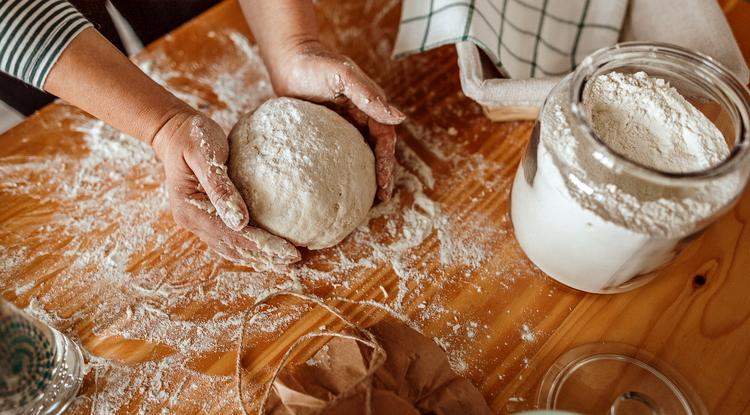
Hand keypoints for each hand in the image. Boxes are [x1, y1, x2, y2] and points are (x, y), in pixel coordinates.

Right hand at [152, 109, 300, 266]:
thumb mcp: (204, 154)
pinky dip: (249, 246)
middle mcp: (192, 221)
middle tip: (294, 261)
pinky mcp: (205, 217)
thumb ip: (220, 187)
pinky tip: (267, 249)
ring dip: (257, 257)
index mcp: (190, 209)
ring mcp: (197, 221)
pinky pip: (228, 238)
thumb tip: (239, 222)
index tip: (289, 252)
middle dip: (264, 256)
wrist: (175, 132)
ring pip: (230, 248)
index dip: (262, 245)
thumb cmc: (192, 136)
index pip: (232, 235)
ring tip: (285, 261)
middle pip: (233, 247)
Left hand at [268, 41, 405, 200]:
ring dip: (365, 175)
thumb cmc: (316, 63)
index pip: (384, 139)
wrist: (288, 58)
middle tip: (380, 199)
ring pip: (360, 154)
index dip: (386, 163)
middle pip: (376, 150)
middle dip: (381, 175)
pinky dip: (343, 168)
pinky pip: (338, 152)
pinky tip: (337, 184)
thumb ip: (369, 97)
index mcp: (369, 105)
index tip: (383, 186)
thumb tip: (399, 118)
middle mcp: (360, 116)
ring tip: (365, 199)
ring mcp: (343, 124)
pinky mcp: (325, 129)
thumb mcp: (344, 77)